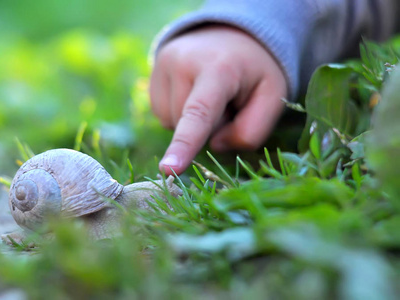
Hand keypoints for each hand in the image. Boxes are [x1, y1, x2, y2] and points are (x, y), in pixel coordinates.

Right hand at [150, 25, 287, 174]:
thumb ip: (252, 130)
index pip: (198, 113)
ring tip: (211, 94)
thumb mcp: (273, 96)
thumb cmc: (255, 69)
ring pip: (172, 122)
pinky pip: (162, 113)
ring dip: (193, 120)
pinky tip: (194, 92)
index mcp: (218, 69)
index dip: (184, 145)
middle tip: (228, 100)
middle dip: (210, 125)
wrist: (230, 33)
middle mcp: (182, 62)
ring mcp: (162, 64)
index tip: (167, 170)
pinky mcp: (153, 72)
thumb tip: (214, 144)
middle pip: (187, 125)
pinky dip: (180, 113)